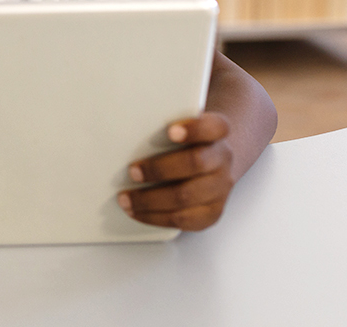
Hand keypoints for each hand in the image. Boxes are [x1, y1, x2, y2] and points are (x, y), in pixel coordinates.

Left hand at [118, 112, 234, 230]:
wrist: (213, 164)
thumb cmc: (187, 143)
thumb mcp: (181, 127)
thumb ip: (162, 125)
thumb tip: (124, 129)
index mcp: (217, 132)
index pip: (215, 127)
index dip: (195, 129)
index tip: (170, 131)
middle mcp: (222, 159)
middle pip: (196, 163)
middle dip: (159, 169)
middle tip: (132, 171)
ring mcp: (221, 188)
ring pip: (186, 196)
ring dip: (150, 199)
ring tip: (125, 198)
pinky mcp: (213, 212)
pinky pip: (184, 220)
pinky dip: (155, 217)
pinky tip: (136, 211)